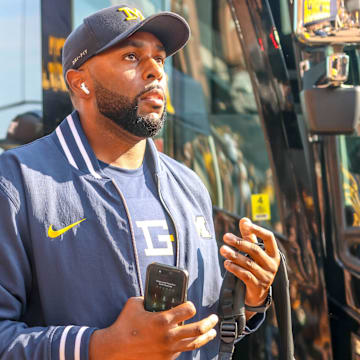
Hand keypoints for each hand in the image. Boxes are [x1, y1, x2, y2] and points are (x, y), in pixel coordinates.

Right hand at [89, 297, 218, 359]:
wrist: (115, 350)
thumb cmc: (124, 325)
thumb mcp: (135, 304)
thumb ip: (148, 298)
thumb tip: (154, 295)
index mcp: (163, 319)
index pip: (188, 309)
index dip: (191, 305)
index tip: (190, 305)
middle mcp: (169, 335)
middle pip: (198, 328)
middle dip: (209, 322)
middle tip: (214, 318)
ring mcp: (168, 349)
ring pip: (194, 343)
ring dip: (206, 336)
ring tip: (212, 332)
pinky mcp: (165, 359)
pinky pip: (182, 351)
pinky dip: (189, 345)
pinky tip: (192, 341)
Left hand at [219, 217, 279, 316]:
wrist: (258, 293)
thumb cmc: (256, 266)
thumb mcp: (254, 251)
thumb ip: (249, 236)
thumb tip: (244, 219)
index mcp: (274, 254)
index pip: (269, 238)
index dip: (258, 230)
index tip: (245, 224)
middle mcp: (272, 265)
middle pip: (255, 250)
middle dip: (239, 242)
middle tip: (225, 236)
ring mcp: (266, 277)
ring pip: (248, 263)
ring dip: (234, 255)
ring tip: (222, 249)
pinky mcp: (258, 287)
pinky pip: (245, 275)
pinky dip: (235, 269)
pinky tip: (226, 263)